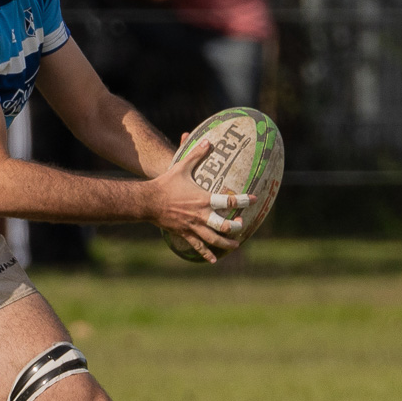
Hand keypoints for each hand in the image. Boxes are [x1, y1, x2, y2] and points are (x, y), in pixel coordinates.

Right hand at [147, 140, 254, 262]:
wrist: (148, 201)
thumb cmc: (166, 183)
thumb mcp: (182, 166)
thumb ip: (197, 154)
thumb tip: (208, 140)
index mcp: (203, 199)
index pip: (228, 202)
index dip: (243, 201)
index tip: (253, 199)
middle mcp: (201, 215)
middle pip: (224, 226)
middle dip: (236, 228)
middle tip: (242, 226)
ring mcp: (193, 226)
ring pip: (213, 239)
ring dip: (226, 244)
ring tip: (236, 246)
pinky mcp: (184, 233)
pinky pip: (198, 247)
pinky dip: (207, 254)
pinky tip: (214, 260)